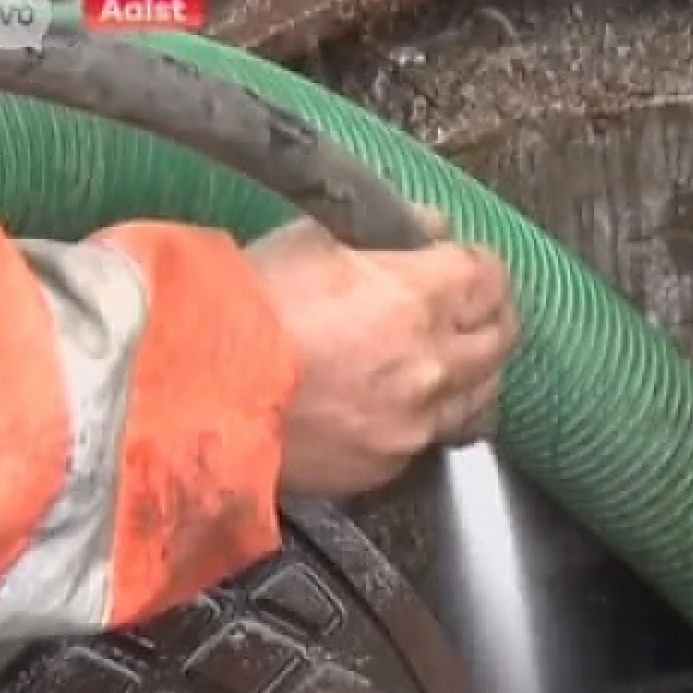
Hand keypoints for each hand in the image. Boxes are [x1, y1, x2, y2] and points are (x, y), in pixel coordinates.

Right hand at [247, 207, 517, 497]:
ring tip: (452, 359)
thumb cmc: (240, 309)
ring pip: (482, 396)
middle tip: (473, 307)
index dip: (480, 264)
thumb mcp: (310, 237)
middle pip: (501, 338)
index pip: (489, 275)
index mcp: (417, 298)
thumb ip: (385, 230)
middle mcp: (432, 365)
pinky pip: (433, 439)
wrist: (191, 394)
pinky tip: (406, 403)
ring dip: (474, 372)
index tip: (465, 262)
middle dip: (491, 315)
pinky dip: (430, 417)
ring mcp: (415, 423)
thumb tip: (429, 227)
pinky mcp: (389, 466)